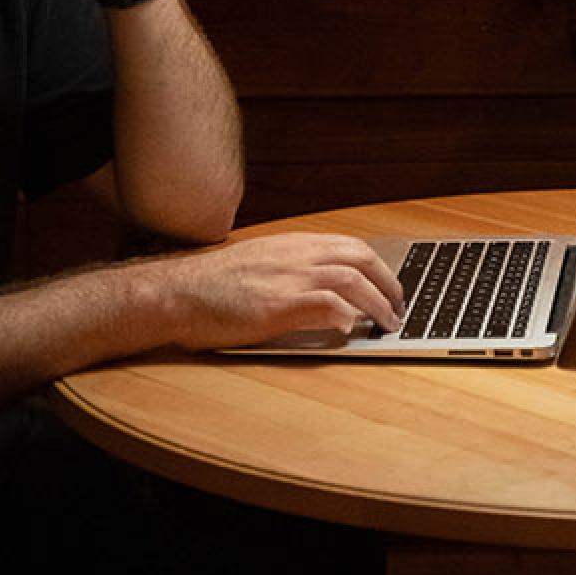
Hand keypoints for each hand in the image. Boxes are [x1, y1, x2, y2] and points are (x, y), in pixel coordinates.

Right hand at [145, 235, 407, 348]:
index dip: (376, 265)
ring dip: (377, 302)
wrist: (177, 292)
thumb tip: (322, 293)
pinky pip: (325, 303)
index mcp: (292, 245)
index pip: (349, 245)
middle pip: (360, 257)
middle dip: (388, 281)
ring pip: (351, 279)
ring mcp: (288, 278)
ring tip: (388, 323)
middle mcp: (296, 255)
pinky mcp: (277, 304)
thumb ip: (291, 272)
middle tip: (399, 306)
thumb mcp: (258, 266)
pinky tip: (352, 329)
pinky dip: (345, 314)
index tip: (389, 283)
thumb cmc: (211, 286)